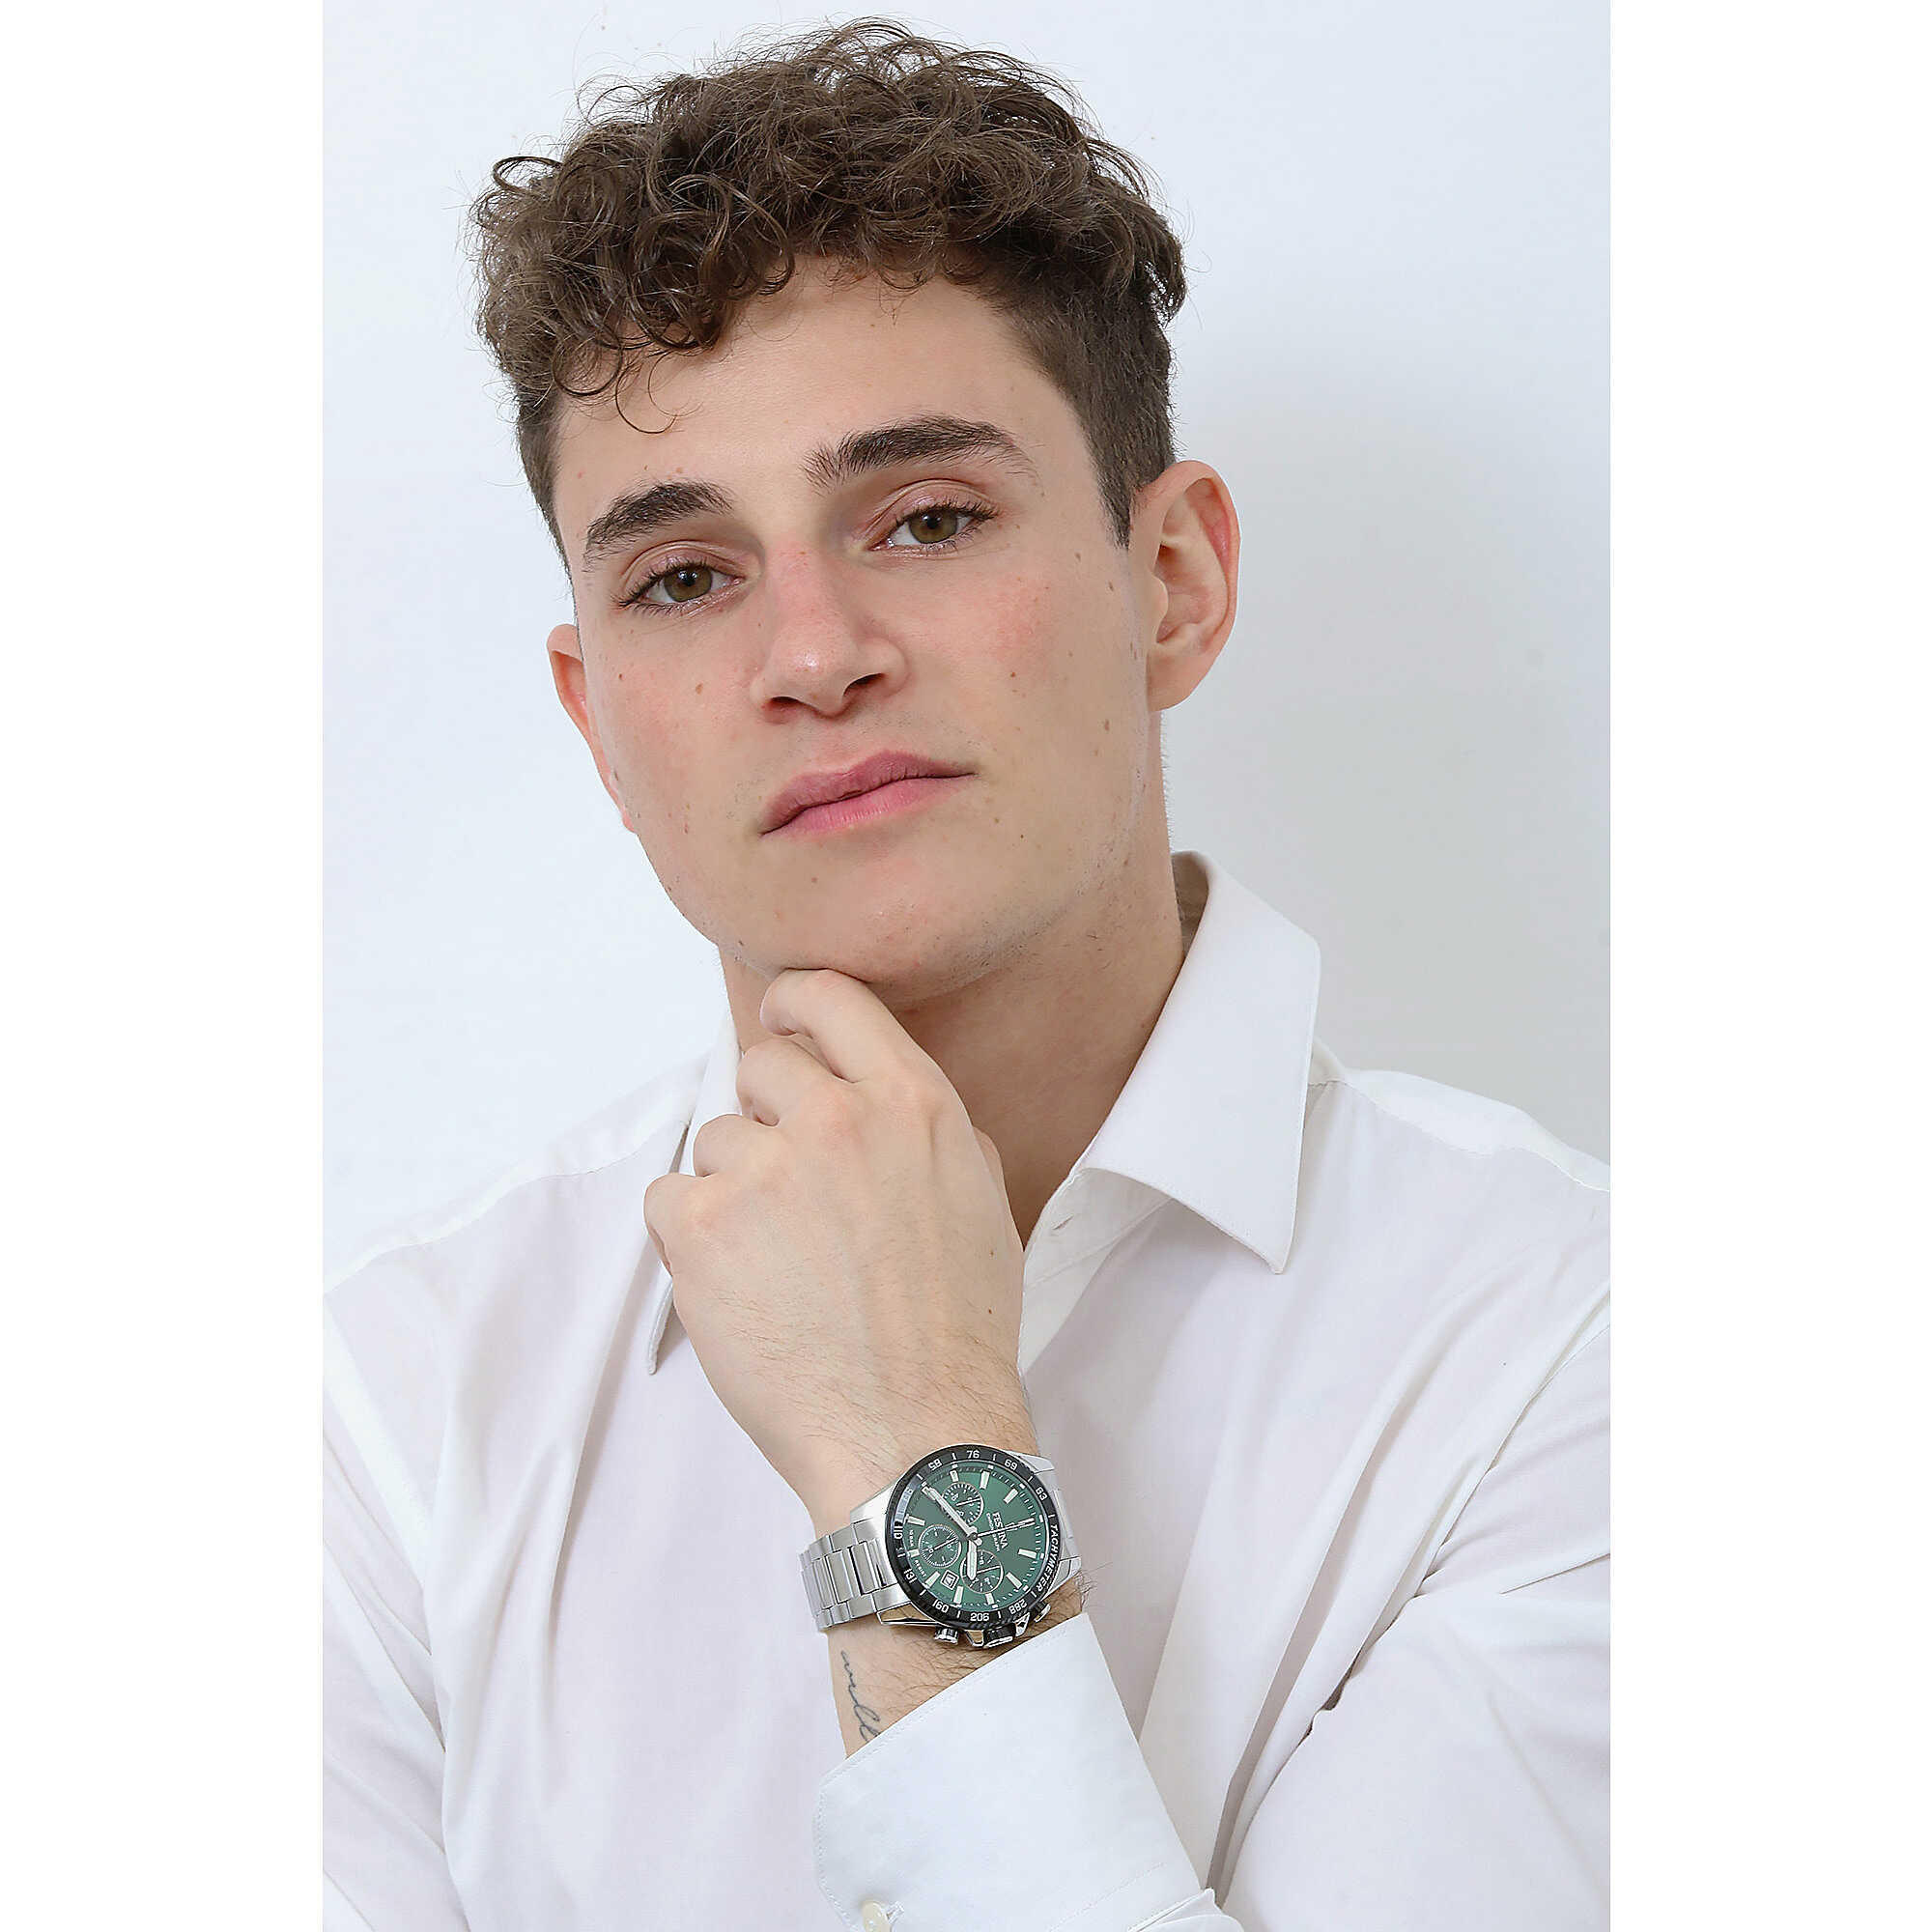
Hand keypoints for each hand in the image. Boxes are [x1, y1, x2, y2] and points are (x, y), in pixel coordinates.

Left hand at [642, 969, 1035, 1532]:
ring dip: (733, 1190)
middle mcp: (838, 1119)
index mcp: (913, 1103)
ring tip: (779, 1263)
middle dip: (767, 1118)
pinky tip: (740, 1285)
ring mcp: (765, 1170)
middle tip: (791, 1191)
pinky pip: (668, 1198)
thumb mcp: (981, 1201)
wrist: (914, 1434)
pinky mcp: (704, 1225)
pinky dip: (692, 1238)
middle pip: (761, 1066)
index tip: (778, 1022)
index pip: (831, 996)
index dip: (793, 1005)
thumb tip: (878, 1097)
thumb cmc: (958, 1334)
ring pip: (714, 1141)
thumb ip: (927, 1130)